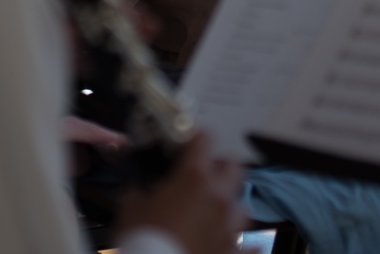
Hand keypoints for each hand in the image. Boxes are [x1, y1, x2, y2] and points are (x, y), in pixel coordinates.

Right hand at [117, 132, 242, 253]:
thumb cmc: (145, 238)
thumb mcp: (132, 206)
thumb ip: (140, 187)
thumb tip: (138, 186)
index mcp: (195, 177)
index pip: (204, 139)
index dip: (195, 138)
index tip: (187, 144)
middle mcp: (218, 196)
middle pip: (233, 166)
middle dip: (220, 165)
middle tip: (204, 172)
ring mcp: (229, 224)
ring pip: (242, 203)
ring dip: (229, 203)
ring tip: (213, 210)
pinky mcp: (232, 250)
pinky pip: (247, 244)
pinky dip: (241, 242)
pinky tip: (233, 241)